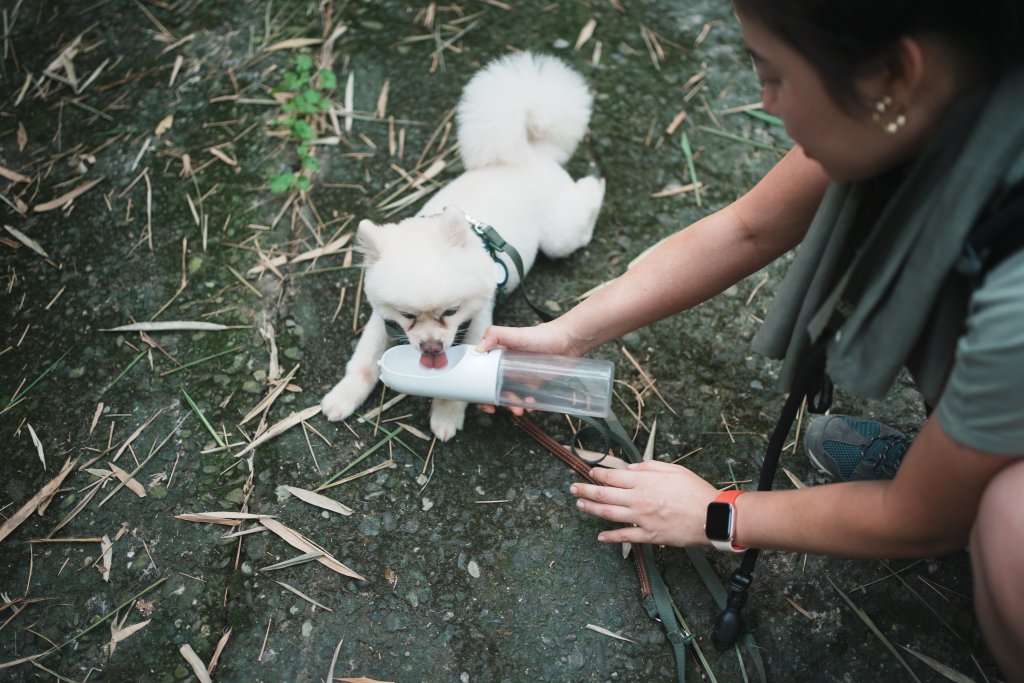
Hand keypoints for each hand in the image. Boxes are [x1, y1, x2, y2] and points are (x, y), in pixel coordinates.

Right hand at [475, 321, 578, 414]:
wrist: (568, 341)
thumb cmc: (542, 335)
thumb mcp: (516, 334)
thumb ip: (495, 335)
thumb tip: (478, 349)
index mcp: (497, 355)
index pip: (481, 373)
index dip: (477, 388)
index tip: (479, 399)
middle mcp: (505, 366)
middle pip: (492, 388)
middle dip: (493, 401)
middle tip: (495, 409)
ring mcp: (519, 375)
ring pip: (508, 395)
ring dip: (511, 405)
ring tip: (519, 409)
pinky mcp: (533, 382)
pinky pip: (525, 397)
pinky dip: (526, 404)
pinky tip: (530, 405)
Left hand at [570, 460, 718, 546]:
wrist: (711, 516)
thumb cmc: (695, 490)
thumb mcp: (673, 470)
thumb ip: (649, 467)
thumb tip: (630, 469)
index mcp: (644, 481)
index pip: (613, 477)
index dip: (598, 474)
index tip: (590, 473)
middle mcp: (638, 499)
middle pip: (605, 494)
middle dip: (586, 490)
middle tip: (573, 489)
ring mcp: (642, 518)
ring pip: (609, 514)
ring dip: (591, 509)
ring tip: (580, 505)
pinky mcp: (649, 535)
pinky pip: (625, 536)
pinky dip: (610, 537)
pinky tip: (600, 536)